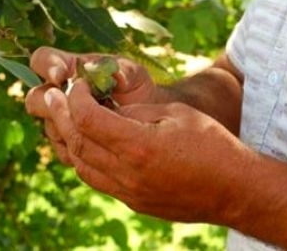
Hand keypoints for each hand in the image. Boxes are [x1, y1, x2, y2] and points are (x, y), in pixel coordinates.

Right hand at [25, 46, 158, 162]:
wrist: (149, 121)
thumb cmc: (137, 90)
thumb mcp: (134, 75)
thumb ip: (120, 69)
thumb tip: (101, 70)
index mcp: (69, 68)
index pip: (42, 60)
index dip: (47, 67)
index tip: (61, 76)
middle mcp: (58, 94)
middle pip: (35, 98)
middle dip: (50, 103)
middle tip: (71, 106)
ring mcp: (60, 121)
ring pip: (49, 126)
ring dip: (69, 127)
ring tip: (98, 128)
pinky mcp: (67, 145)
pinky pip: (63, 149)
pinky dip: (79, 147)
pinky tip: (101, 144)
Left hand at [42, 80, 255, 223]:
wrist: (235, 189)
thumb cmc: (211, 143)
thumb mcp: (174, 114)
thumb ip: (135, 112)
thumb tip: (106, 109)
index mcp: (139, 146)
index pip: (88, 118)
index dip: (76, 98)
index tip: (76, 84)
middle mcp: (128, 174)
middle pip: (78, 142)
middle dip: (61, 115)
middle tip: (51, 95)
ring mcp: (129, 192)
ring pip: (81, 166)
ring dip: (68, 140)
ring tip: (63, 117)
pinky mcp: (134, 202)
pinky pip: (96, 180)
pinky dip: (84, 159)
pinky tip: (86, 143)